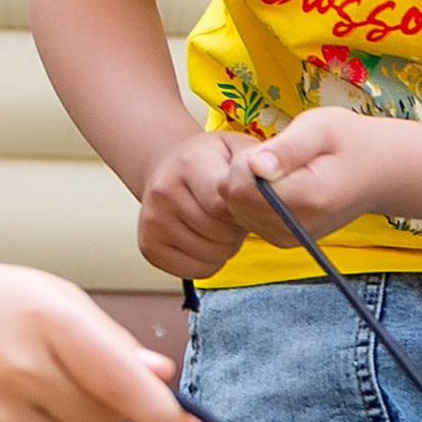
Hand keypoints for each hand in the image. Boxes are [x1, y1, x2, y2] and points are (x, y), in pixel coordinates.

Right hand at [0, 257, 199, 421]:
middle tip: (65, 374)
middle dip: (105, 406)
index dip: (165, 416)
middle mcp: (17, 371)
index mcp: (47, 322)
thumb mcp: (51, 298)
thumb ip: (110, 341)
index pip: (122, 383)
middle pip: (106, 421)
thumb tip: (161, 379)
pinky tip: (10, 414)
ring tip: (31, 390)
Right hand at [136, 129, 261, 280]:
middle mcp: (164, 191)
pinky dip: (209, 262)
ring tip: (219, 224)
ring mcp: (152, 221)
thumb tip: (273, 181)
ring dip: (226, 246)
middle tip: (232, 214)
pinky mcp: (149, 247)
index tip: (246, 204)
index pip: (222, 205)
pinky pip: (196, 271)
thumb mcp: (239, 149)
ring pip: (211, 255)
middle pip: (220, 233)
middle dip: (237, 229)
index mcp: (189, 163)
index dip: (244, 212)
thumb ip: (259, 165)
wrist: (169, 167)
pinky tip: (205, 239)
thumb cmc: (214, 162)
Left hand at [224, 109, 399, 242]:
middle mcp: (296, 227)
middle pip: (234, 201)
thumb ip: (286, 148)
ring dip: (247, 186)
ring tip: (280, 170)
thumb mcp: (321, 128)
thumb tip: (255, 166)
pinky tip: (278, 186)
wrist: (378, 175)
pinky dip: (253, 199)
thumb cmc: (350, 142)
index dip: (244, 162)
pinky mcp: (283, 240)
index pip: (240, 187)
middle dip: (243, 173)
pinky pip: (246, 218)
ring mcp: (288, 238)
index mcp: (307, 198)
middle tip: (275, 156)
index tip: (270, 148)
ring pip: (236, 210)